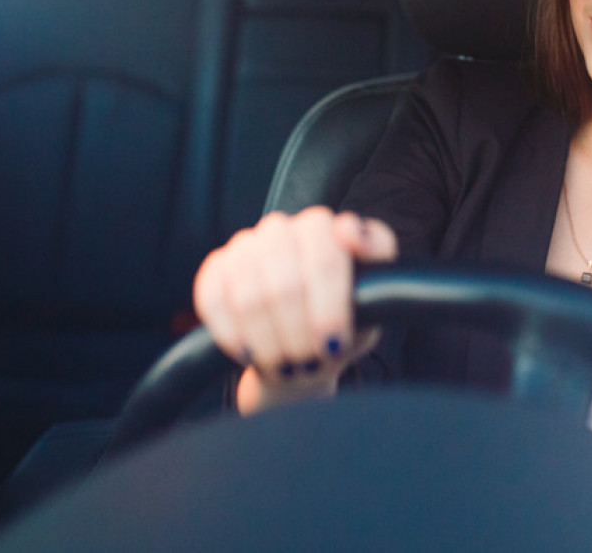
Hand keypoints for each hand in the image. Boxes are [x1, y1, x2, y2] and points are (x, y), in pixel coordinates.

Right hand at [192, 206, 396, 411]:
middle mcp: (282, 228)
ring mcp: (245, 246)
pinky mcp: (215, 269)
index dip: (328, 306)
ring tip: (286, 364)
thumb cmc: (345, 320)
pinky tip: (251, 353)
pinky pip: (213, 301)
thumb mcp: (378, 295)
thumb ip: (376, 256)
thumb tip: (352, 233)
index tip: (334, 341)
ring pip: (250, 297)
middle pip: (285, 284)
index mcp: (323, 227)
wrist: (305, 349)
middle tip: (310, 360)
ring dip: (269, 342)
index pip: (324, 257)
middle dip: (298, 333)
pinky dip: (233, 335)